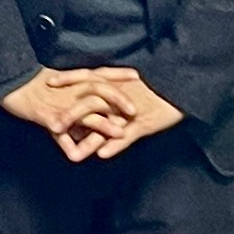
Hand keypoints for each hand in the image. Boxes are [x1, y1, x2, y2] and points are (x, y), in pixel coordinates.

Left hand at [57, 68, 181, 162]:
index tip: (48, 83)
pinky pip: (128, 136)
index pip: (88, 78)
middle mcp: (120, 95)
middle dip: (71, 115)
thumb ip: (116, 89)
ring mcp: (131, 111)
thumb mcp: (134, 85)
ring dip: (90, 140)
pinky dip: (116, 144)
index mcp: (117, 83)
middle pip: (91, 103)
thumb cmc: (159, 86)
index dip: (68, 80)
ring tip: (74, 154)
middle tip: (52, 125)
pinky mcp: (145, 123)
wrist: (184, 87)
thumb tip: (98, 90)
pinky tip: (103, 154)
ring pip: (106, 125)